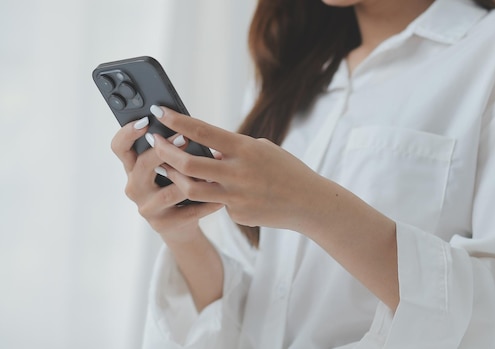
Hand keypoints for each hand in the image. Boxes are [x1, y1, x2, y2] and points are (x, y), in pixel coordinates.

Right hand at [110, 116, 223, 241]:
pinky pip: (187, 212)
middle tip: (184, 138)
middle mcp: (134, 187)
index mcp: (133, 167)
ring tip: (212, 171)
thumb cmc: (178, 185)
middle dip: (163, 150)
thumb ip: (173, 150)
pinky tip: (221, 198)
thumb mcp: (171, 166)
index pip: (119, 146)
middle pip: (142, 165)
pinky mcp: (163, 225)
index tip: (146, 120)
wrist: (181, 226)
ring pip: (169, 191)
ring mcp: (147, 207)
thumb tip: (189, 129)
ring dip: (192, 180)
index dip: (128, 133)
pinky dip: (206, 204)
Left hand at [147, 105, 324, 230]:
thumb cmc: (286, 170)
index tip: (158, 112)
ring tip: (166, 167)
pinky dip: (213, 195)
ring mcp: (236, 197)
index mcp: (245, 149)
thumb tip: (204, 149)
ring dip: (174, 176)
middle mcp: (238, 173)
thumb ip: (232, 150)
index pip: (203, 131)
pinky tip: (221, 191)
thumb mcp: (262, 150)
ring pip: (191, 189)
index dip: (177, 121)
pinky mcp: (238, 214)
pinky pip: (216, 204)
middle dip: (165, 151)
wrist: (309, 202)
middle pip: (188, 163)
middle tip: (154, 142)